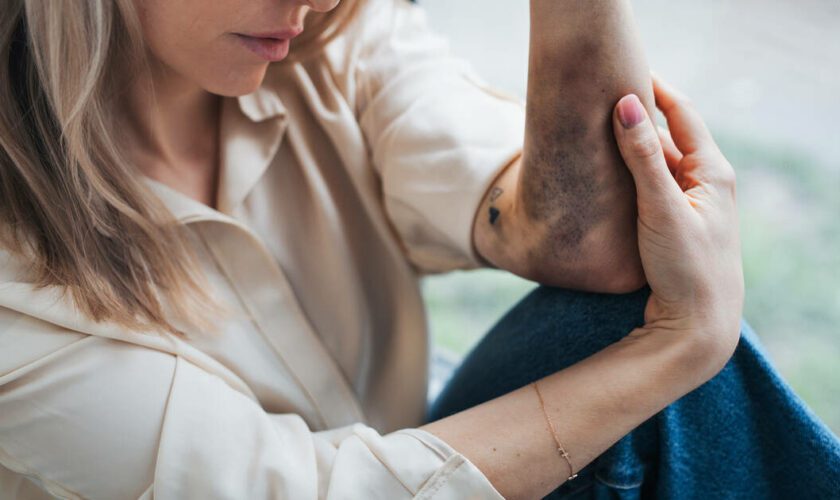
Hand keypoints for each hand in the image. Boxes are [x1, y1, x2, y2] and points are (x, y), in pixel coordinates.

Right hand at [612, 75, 743, 356]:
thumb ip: (642, 156)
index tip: (622, 69)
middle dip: (634, 118)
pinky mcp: (674, 222)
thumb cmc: (686, 268)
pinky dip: (628, 176)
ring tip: (592, 133)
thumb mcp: (661, 208)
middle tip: (597, 100)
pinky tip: (604, 177)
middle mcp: (704, 182)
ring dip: (628, 149)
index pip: (682, 113)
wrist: (697, 327)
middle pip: (666, 136)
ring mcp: (689, 203)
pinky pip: (649, 187)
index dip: (653, 88)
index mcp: (712, 171)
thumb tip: (627, 104)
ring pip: (655, 163)